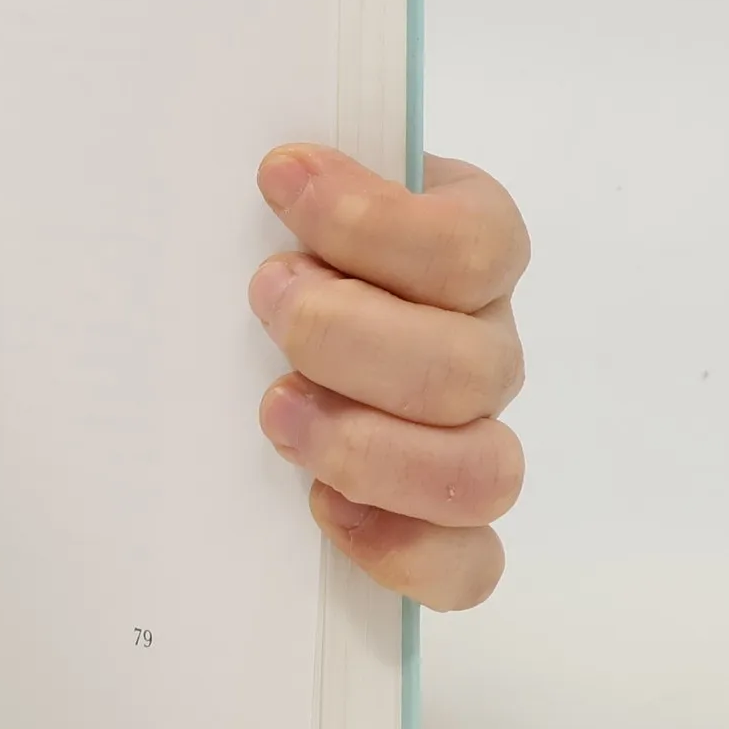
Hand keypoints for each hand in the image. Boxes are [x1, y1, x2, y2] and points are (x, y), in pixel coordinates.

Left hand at [249, 147, 527, 610]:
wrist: (244, 327)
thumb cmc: (266, 247)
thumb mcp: (277, 196)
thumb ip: (291, 181)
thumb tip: (268, 164)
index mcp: (462, 249)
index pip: (473, 244)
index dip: (375, 219)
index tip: (277, 178)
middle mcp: (480, 345)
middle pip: (471, 366)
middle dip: (347, 337)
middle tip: (266, 300)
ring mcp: (469, 439)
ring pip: (484, 471)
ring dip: (369, 448)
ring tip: (276, 412)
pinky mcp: (443, 526)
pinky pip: (469, 565)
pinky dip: (401, 549)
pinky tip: (322, 508)